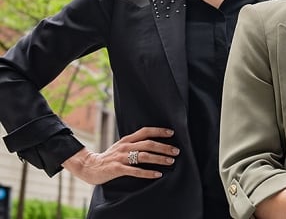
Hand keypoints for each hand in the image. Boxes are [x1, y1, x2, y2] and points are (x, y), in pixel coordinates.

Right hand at [62, 127, 177, 184]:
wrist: (89, 167)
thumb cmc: (110, 157)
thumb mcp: (122, 146)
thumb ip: (135, 143)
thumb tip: (154, 142)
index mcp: (127, 140)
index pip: (145, 131)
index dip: (159, 131)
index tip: (172, 133)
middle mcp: (125, 146)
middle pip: (148, 144)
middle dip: (164, 147)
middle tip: (176, 151)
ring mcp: (121, 157)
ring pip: (144, 156)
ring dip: (159, 158)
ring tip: (170, 161)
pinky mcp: (117, 169)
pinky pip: (135, 171)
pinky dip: (148, 172)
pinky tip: (157, 174)